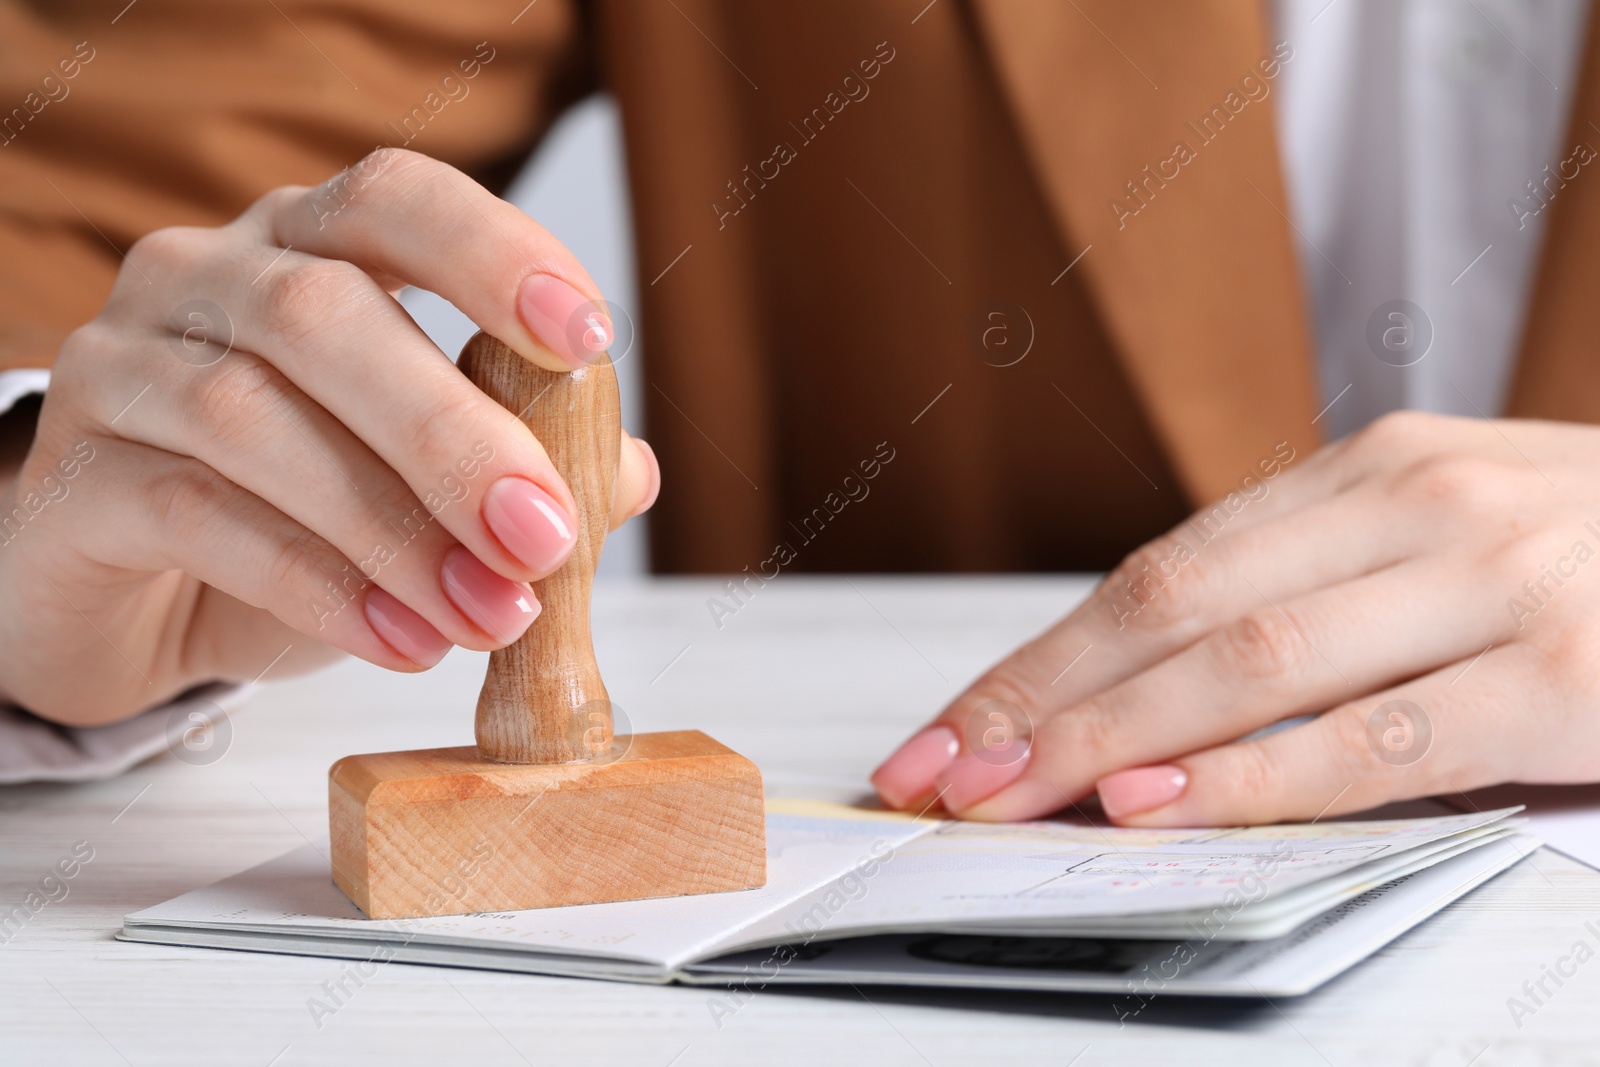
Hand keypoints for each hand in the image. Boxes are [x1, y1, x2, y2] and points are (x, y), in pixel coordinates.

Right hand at [0, 149, 657, 725]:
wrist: (127, 596)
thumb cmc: (288, 514)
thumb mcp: (414, 485)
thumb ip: (518, 464)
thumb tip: (629, 473)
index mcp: (306, 246)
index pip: (393, 200)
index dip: (494, 254)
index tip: (588, 339)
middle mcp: (206, 278)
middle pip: (324, 316)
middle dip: (454, 433)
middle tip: (545, 536)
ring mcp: (121, 365)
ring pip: (253, 418)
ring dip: (393, 528)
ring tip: (487, 613)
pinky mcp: (71, 474)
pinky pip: (195, 514)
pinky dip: (316, 585)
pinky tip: (402, 639)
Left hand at [872, 411, 1599, 824]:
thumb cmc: (1593, 559)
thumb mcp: (1439, 544)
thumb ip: (1312, 595)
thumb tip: (1141, 697)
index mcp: (1368, 469)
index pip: (1158, 571)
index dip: (1040, 654)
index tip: (950, 724)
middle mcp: (1416, 502)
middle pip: (1174, 611)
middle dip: (1039, 702)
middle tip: (939, 772)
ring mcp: (1495, 578)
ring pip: (1252, 665)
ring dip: (1108, 740)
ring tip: (1008, 796)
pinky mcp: (1566, 670)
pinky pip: (1378, 739)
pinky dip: (1254, 777)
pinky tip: (1158, 804)